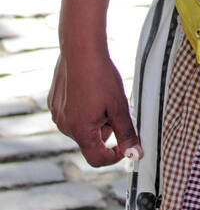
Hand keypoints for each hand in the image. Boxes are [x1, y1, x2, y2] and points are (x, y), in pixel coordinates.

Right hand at [49, 49, 142, 167]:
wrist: (81, 50)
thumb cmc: (101, 77)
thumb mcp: (119, 107)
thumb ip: (127, 134)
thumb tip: (136, 155)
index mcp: (81, 131)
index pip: (97, 159)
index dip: (114, 156)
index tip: (124, 146)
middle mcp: (65, 127)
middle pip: (90, 141)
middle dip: (105, 130)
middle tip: (113, 108)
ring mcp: (57, 115)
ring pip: (81, 128)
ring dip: (94, 120)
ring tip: (101, 96)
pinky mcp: (54, 103)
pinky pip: (71, 115)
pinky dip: (82, 109)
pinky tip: (88, 90)